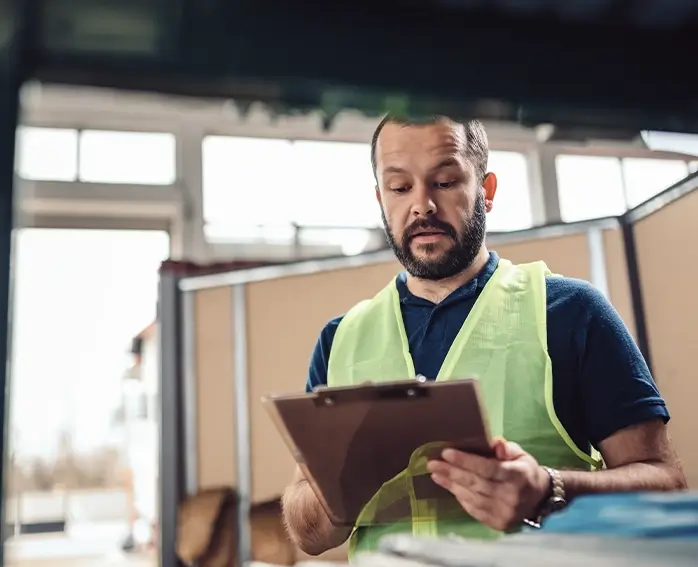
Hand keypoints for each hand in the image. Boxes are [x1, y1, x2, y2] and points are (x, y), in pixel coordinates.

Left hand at [426, 438, 550, 531]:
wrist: (540, 500)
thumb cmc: (525, 472)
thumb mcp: (521, 455)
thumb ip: (506, 448)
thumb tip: (494, 442)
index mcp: (517, 476)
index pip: (487, 468)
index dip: (466, 461)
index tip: (446, 453)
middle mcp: (511, 497)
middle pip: (475, 483)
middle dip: (452, 472)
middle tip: (432, 463)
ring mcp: (504, 513)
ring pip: (472, 497)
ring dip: (451, 485)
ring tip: (435, 474)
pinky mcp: (498, 524)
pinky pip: (474, 510)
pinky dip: (460, 498)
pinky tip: (449, 487)